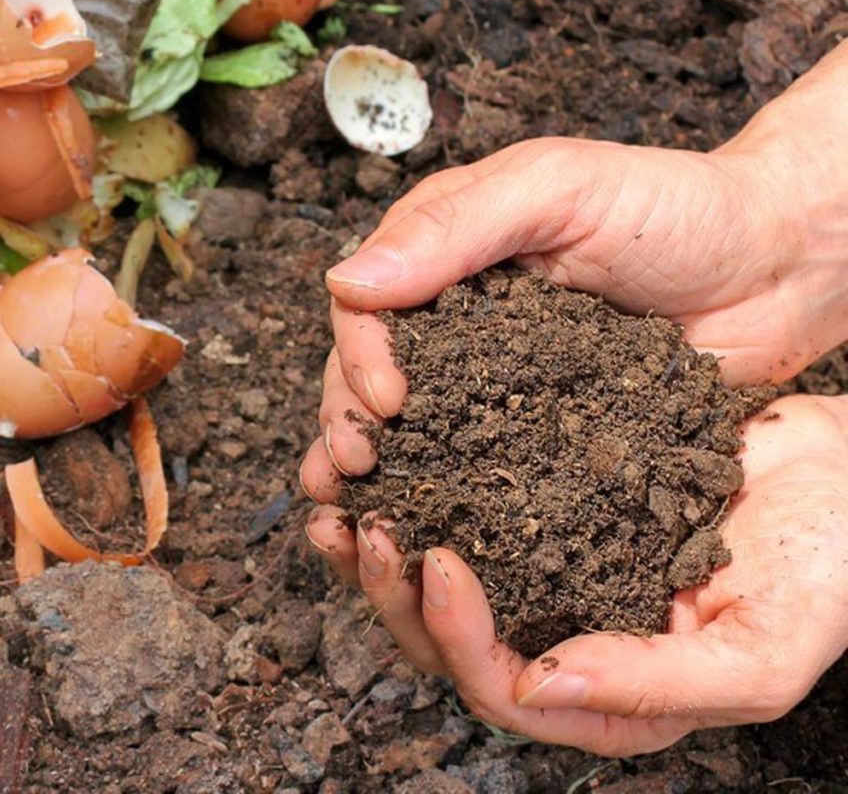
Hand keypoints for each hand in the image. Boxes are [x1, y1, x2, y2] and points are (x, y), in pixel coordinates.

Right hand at [301, 40, 847, 501]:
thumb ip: (455, 227)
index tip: (386, 401)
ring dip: (381, 471)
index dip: (360, 354)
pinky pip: (485, 466)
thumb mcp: (558, 188)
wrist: (777, 266)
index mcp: (447, 251)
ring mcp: (500, 379)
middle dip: (351, 420)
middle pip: (375, 373)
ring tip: (360, 517)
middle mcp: (461, 319)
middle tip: (356, 469)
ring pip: (418, 427)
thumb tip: (347, 281)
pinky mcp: (542, 431)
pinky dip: (449, 499)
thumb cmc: (674, 206)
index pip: (369, 305)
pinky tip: (428, 535)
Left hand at [307, 395, 847, 754]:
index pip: (504, 688)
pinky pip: (467, 499)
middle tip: (365, 526)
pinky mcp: (546, 500)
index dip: (458, 637)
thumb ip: (657, 684)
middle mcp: (567, 631)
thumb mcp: (761, 649)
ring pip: (442, 573)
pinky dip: (422, 480)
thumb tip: (539, 685)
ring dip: (384, 542)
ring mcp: (552, 564)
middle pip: (451, 639)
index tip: (438, 562)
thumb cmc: (823, 567)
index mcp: (609, 691)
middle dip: (395, 591)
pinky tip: (391, 449)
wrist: (841, 472)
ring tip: (342, 495)